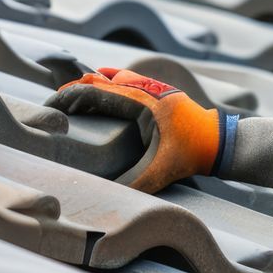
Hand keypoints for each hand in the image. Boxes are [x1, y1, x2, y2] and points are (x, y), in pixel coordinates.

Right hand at [44, 68, 224, 191]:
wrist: (221, 141)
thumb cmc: (194, 153)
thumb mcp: (164, 170)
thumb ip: (138, 182)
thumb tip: (112, 195)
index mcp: (142, 102)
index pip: (97, 91)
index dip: (71, 95)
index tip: (51, 102)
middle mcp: (146, 89)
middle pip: (101, 80)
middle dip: (75, 90)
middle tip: (52, 101)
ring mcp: (154, 87)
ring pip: (114, 77)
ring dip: (92, 84)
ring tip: (71, 95)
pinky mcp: (159, 92)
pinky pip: (129, 80)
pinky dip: (111, 81)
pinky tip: (102, 81)